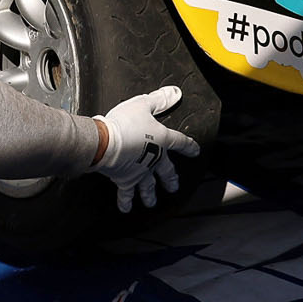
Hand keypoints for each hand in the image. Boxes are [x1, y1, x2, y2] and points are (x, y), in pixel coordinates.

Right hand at [92, 85, 199, 212]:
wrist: (107, 143)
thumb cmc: (124, 123)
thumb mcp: (143, 105)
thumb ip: (159, 100)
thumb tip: (175, 93)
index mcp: (162, 140)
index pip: (180, 142)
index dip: (189, 146)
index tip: (195, 151)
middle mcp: (154, 159)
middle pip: (166, 171)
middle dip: (171, 179)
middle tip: (174, 186)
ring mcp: (140, 172)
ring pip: (148, 186)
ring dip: (150, 195)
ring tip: (152, 202)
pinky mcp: (124, 180)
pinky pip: (126, 193)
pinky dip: (125, 201)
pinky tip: (126, 208)